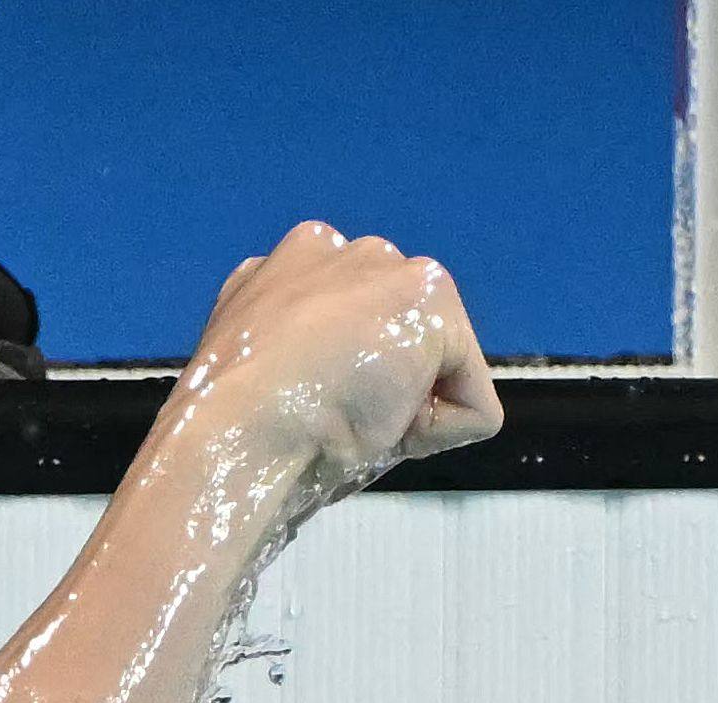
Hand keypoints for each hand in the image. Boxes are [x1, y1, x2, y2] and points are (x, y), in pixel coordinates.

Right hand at [182, 221, 503, 481]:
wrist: (242, 430)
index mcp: (295, 264)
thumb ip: (311, 350)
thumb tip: (344, 372)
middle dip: (390, 386)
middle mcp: (344, 250)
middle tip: (334, 413)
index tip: (310, 406)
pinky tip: (386, 425)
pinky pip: (475, 408)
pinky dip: (440, 435)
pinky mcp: (432, 302)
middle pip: (408, 342)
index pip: (362, 333)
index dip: (352, 388)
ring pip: (443, 367)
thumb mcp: (274, 372)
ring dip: (413, 407)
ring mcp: (392, 269)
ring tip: (354, 417)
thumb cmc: (247, 426)